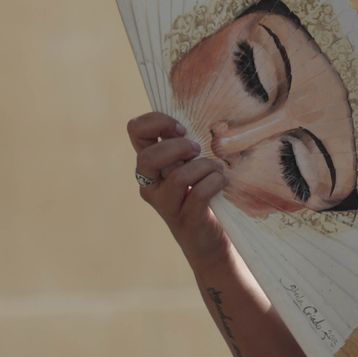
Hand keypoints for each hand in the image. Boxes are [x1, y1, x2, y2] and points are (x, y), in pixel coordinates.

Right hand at [126, 112, 231, 266]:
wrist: (209, 240)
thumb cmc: (202, 194)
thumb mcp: (190, 165)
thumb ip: (186, 146)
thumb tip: (202, 116)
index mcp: (149, 165)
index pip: (135, 130)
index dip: (157, 122)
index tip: (181, 128)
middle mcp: (150, 184)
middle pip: (147, 157)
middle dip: (177, 148)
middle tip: (197, 150)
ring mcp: (165, 204)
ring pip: (178, 177)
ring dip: (205, 167)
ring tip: (217, 169)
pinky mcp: (185, 219)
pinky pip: (198, 194)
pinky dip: (215, 182)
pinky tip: (222, 181)